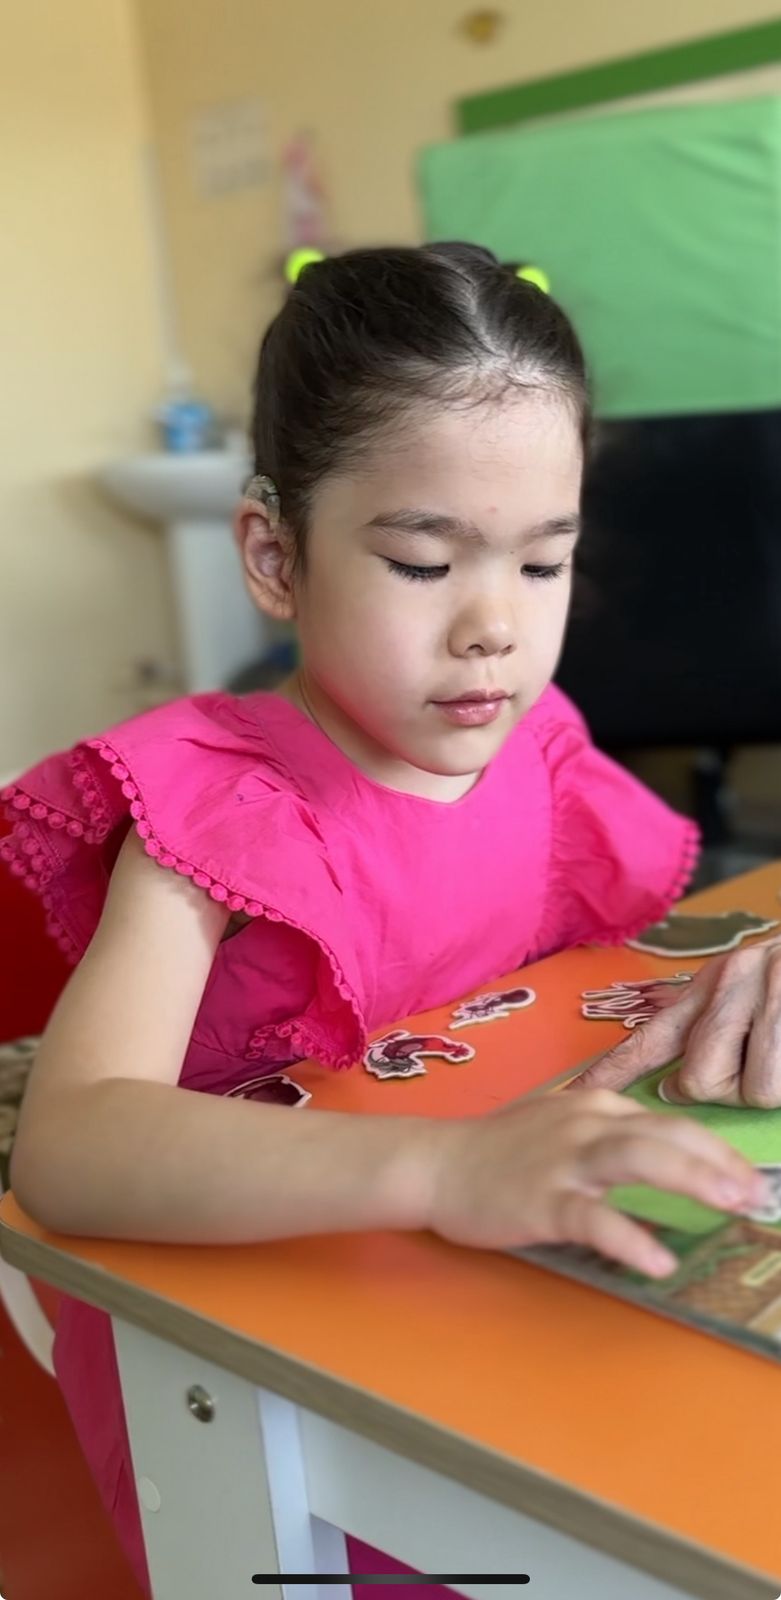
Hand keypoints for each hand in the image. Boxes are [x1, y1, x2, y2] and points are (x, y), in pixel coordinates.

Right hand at [427, 1090, 764, 1275]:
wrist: (435, 1164)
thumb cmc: (498, 1150)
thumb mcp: (559, 1122)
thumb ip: (608, 1132)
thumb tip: (668, 1157)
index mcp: (595, 1106)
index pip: (667, 1122)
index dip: (713, 1148)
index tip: (747, 1174)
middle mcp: (586, 1125)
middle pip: (664, 1134)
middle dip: (717, 1161)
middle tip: (756, 1192)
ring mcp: (563, 1161)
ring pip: (638, 1159)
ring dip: (692, 1178)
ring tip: (731, 1204)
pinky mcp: (541, 1200)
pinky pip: (594, 1219)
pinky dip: (630, 1239)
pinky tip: (659, 1261)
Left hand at [571, 938, 780, 1106]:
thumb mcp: (743, 988)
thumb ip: (705, 1031)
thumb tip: (674, 1088)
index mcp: (712, 983)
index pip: (651, 1035)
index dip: (611, 1071)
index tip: (574, 1096)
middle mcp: (737, 980)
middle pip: (702, 1078)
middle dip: (725, 1090)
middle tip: (751, 1068)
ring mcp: (778, 994)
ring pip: (756, 1090)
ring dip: (771, 1087)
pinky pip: (779, 1086)